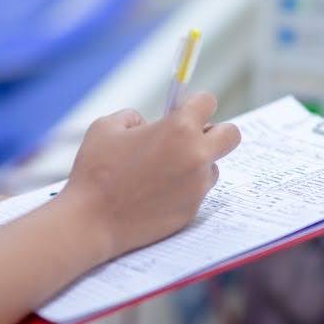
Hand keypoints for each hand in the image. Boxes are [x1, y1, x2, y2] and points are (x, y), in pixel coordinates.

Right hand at [58, 92, 241, 261]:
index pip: (208, 102)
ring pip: (212, 167)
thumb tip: (148, 123)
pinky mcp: (192, 210)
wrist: (91, 221)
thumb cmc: (95, 171)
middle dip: (215, 132)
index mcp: (178, 129)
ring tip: (163, 170)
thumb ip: (135, 117)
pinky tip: (156, 192)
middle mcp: (196, 156)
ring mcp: (197, 186)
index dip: (195, 103)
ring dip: (196, 164)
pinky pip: (197, 192)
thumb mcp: (107, 127)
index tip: (185, 109)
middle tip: (191, 137)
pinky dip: (183, 188)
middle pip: (231, 135)